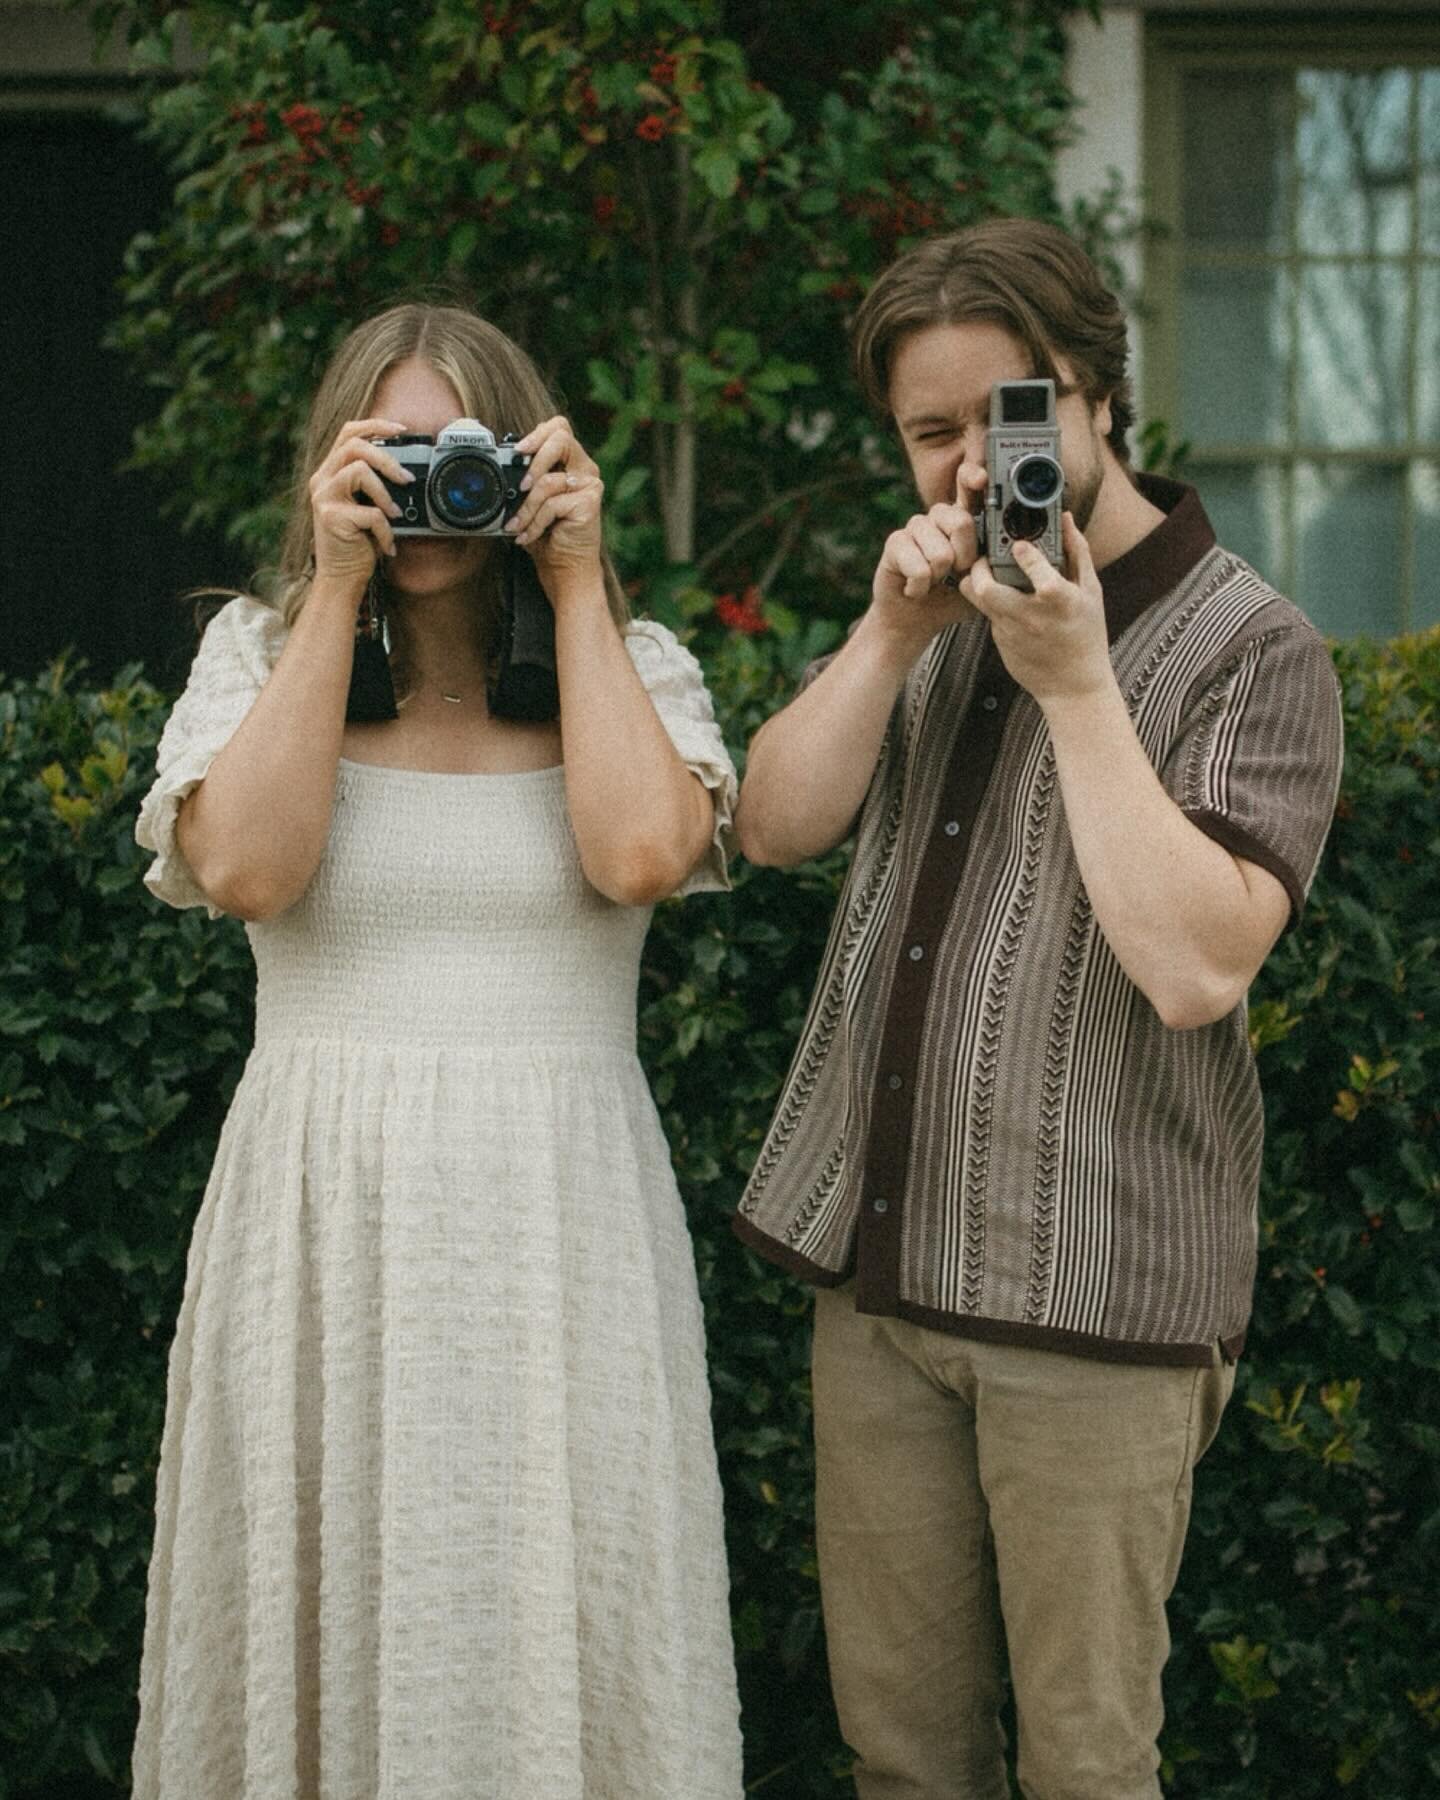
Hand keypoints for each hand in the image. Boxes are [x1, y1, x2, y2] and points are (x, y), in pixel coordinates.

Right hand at [308, 417, 414, 593]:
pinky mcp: (331, 518)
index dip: (375, 425)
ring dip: (385, 493)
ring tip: (395, 515)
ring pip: (359, 470)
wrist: (341, 579)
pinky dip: (386, 531)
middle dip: (386, 458)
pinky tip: (387, 546)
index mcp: (330, 472)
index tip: (401, 430)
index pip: (348, 432)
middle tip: (406, 480)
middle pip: (354, 444)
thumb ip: (377, 485)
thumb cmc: (358, 543)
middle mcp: (322, 480)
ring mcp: (323, 497)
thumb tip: (408, 471)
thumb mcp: (368, 507)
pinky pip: (370, 513)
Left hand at [504, 416, 604, 600]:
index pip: (558, 428)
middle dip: (534, 459)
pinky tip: (529, 536)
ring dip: (526, 507)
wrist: (565, 570)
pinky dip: (535, 522)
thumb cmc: (547, 537)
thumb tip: (500, 463)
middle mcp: (584, 469)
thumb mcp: (529, 502)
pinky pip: (552, 503)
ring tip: (516, 525)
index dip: (537, 433)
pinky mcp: (590, 502)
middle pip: (561, 437)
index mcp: (570, 462)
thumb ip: (523, 479)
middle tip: (520, 484)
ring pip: (549, 479)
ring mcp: (590, 484)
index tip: (517, 451)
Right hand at [870, 473, 981, 658]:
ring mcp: (915, 527)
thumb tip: (1017, 548)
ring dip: (940, 577)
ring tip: (933, 581)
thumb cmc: (950, 598)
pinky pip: (919, 568)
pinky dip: (920, 588)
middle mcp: (938, 517)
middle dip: (964, 559)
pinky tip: (915, 588)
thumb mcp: (981, 580)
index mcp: (962, 519)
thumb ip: (995, 561)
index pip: (969, 486)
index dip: (974, 478)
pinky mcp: (895, 543)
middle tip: (955, 572)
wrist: (915, 621)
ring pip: (941, 552)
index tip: (982, 478)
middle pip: (961, 522)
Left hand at [960, 512, 1112, 706]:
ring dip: (978, 582)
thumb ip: (1077, 553)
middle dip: (980, 567)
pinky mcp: (1000, 642)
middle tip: (987, 557)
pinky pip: (987, 614)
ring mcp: (1011, 632)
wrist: (1073, 686)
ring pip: (977, 600)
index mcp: (1061, 603)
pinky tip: (1002, 597)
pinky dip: (991, 602)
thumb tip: (1066, 519)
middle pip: (987, 589)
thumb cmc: (1086, 635)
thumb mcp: (1091, 593)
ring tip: (989, 571)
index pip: (1039, 575)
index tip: (1019, 544)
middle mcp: (1031, 617)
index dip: (1025, 556)